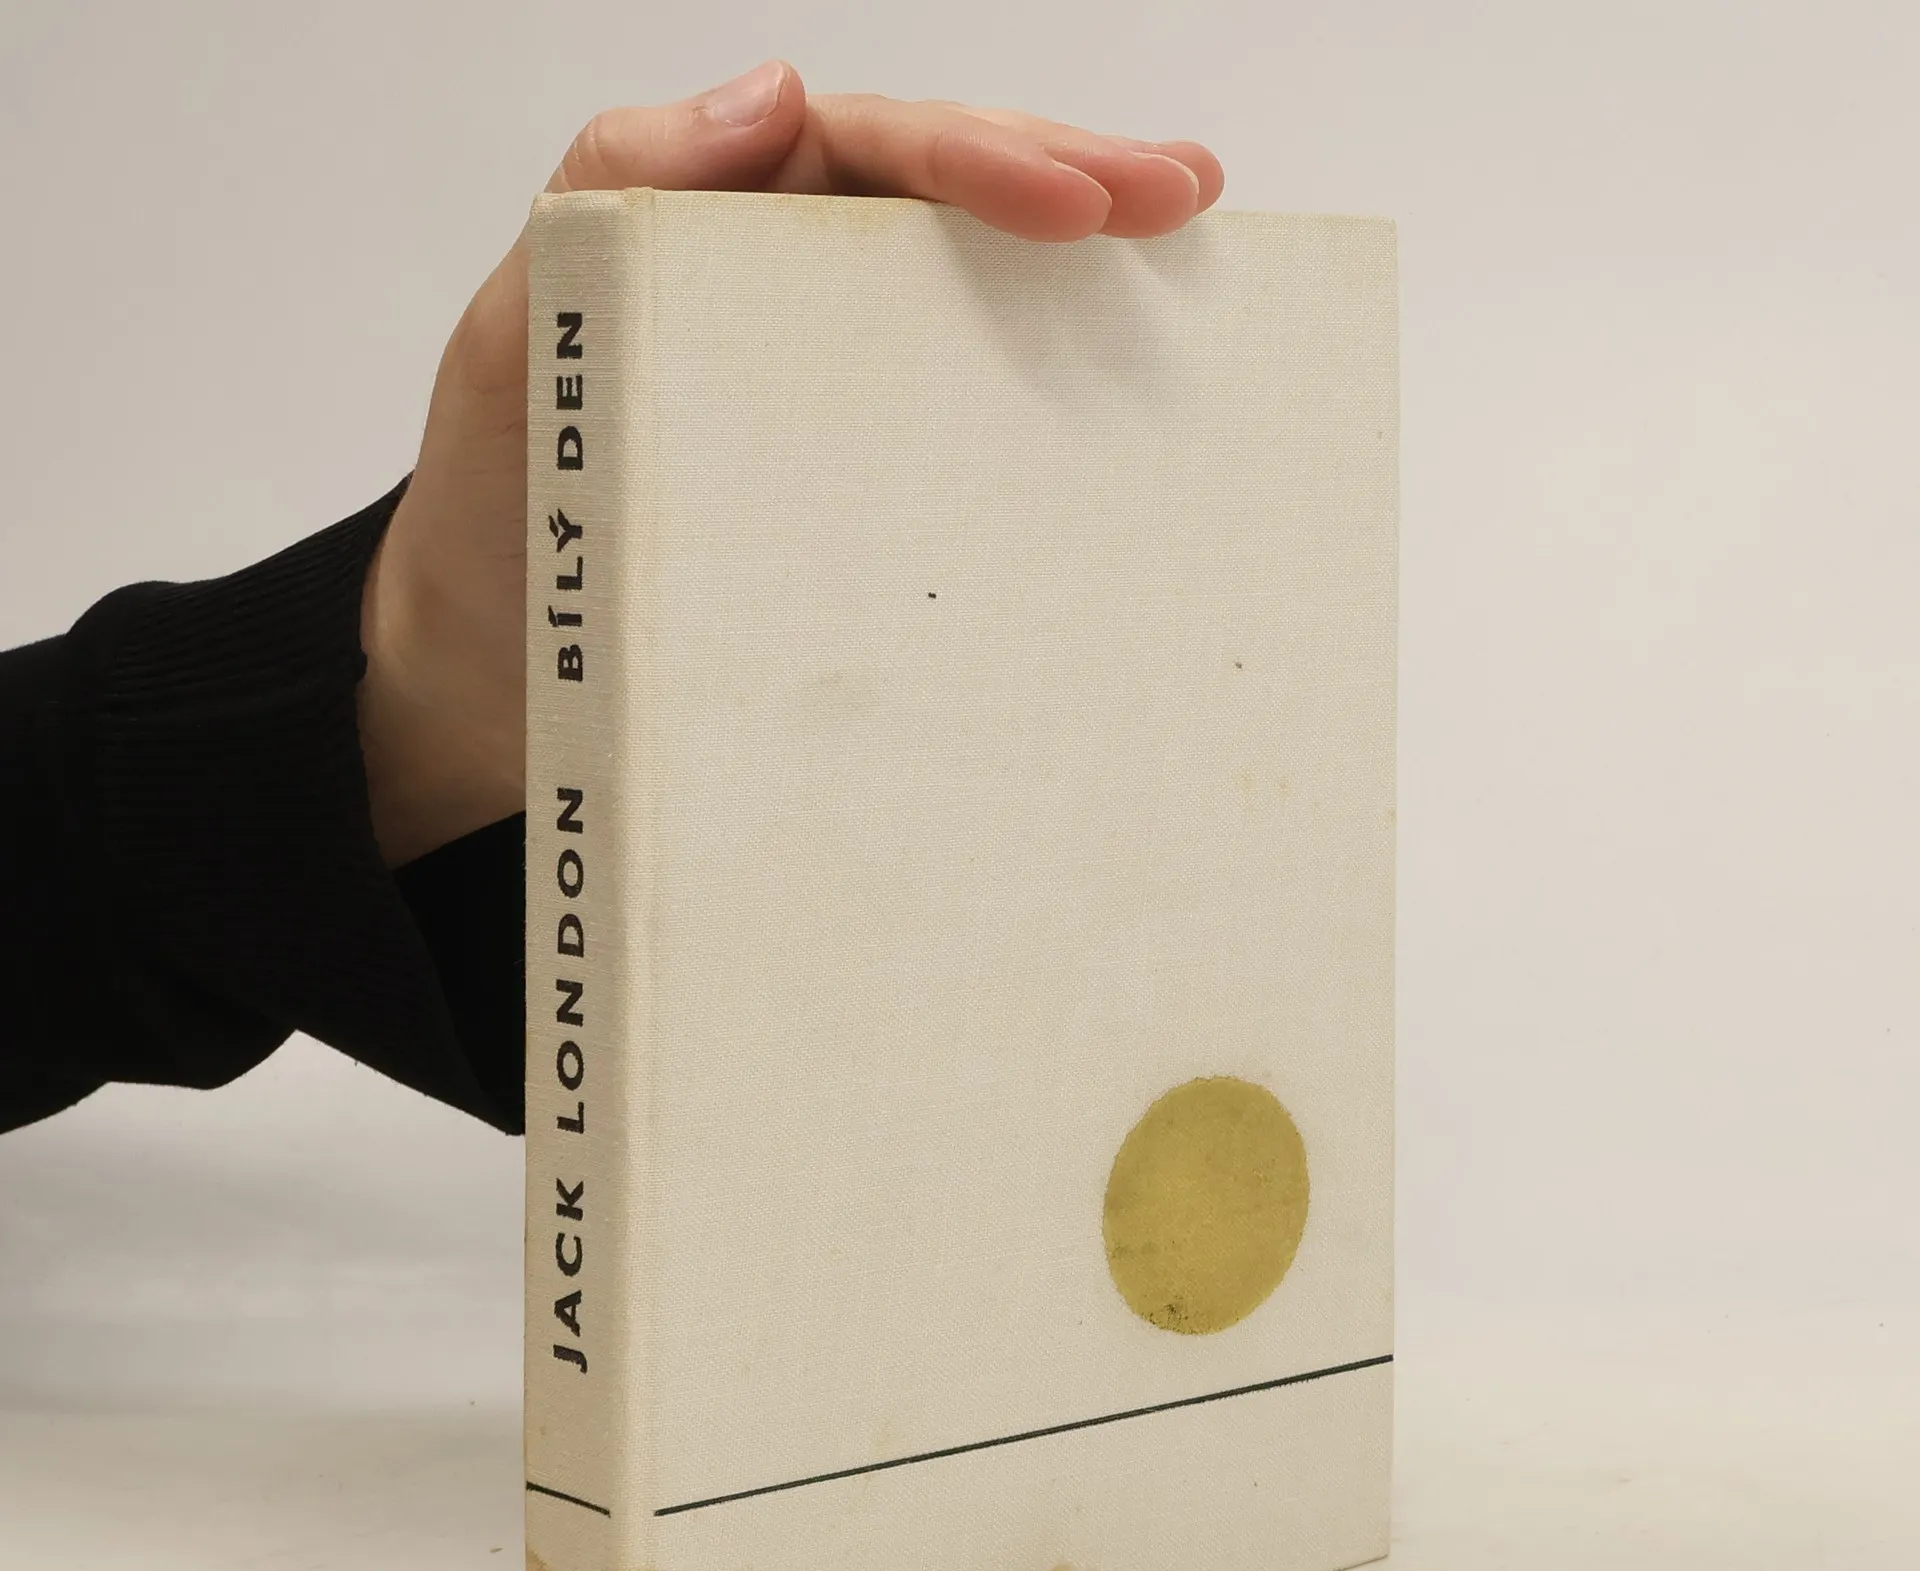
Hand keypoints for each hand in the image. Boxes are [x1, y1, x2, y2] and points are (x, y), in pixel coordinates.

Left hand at [357, 62, 1224, 865]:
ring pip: (964, 283)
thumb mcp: (518, 336)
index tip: (1086, 203)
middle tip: (1185, 195)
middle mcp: (782, 280)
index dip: (985, 158)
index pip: (870, 148)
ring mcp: (824, 376)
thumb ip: (611, 194)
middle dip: (1071, 178)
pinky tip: (1109, 362)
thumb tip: (774, 92)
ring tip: (1186, 241)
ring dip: (1077, 260)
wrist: (493, 673)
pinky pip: (952, 402)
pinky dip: (1035, 370)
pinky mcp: (851, 474)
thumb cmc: (500, 509)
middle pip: (941, 196)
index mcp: (715, 225)